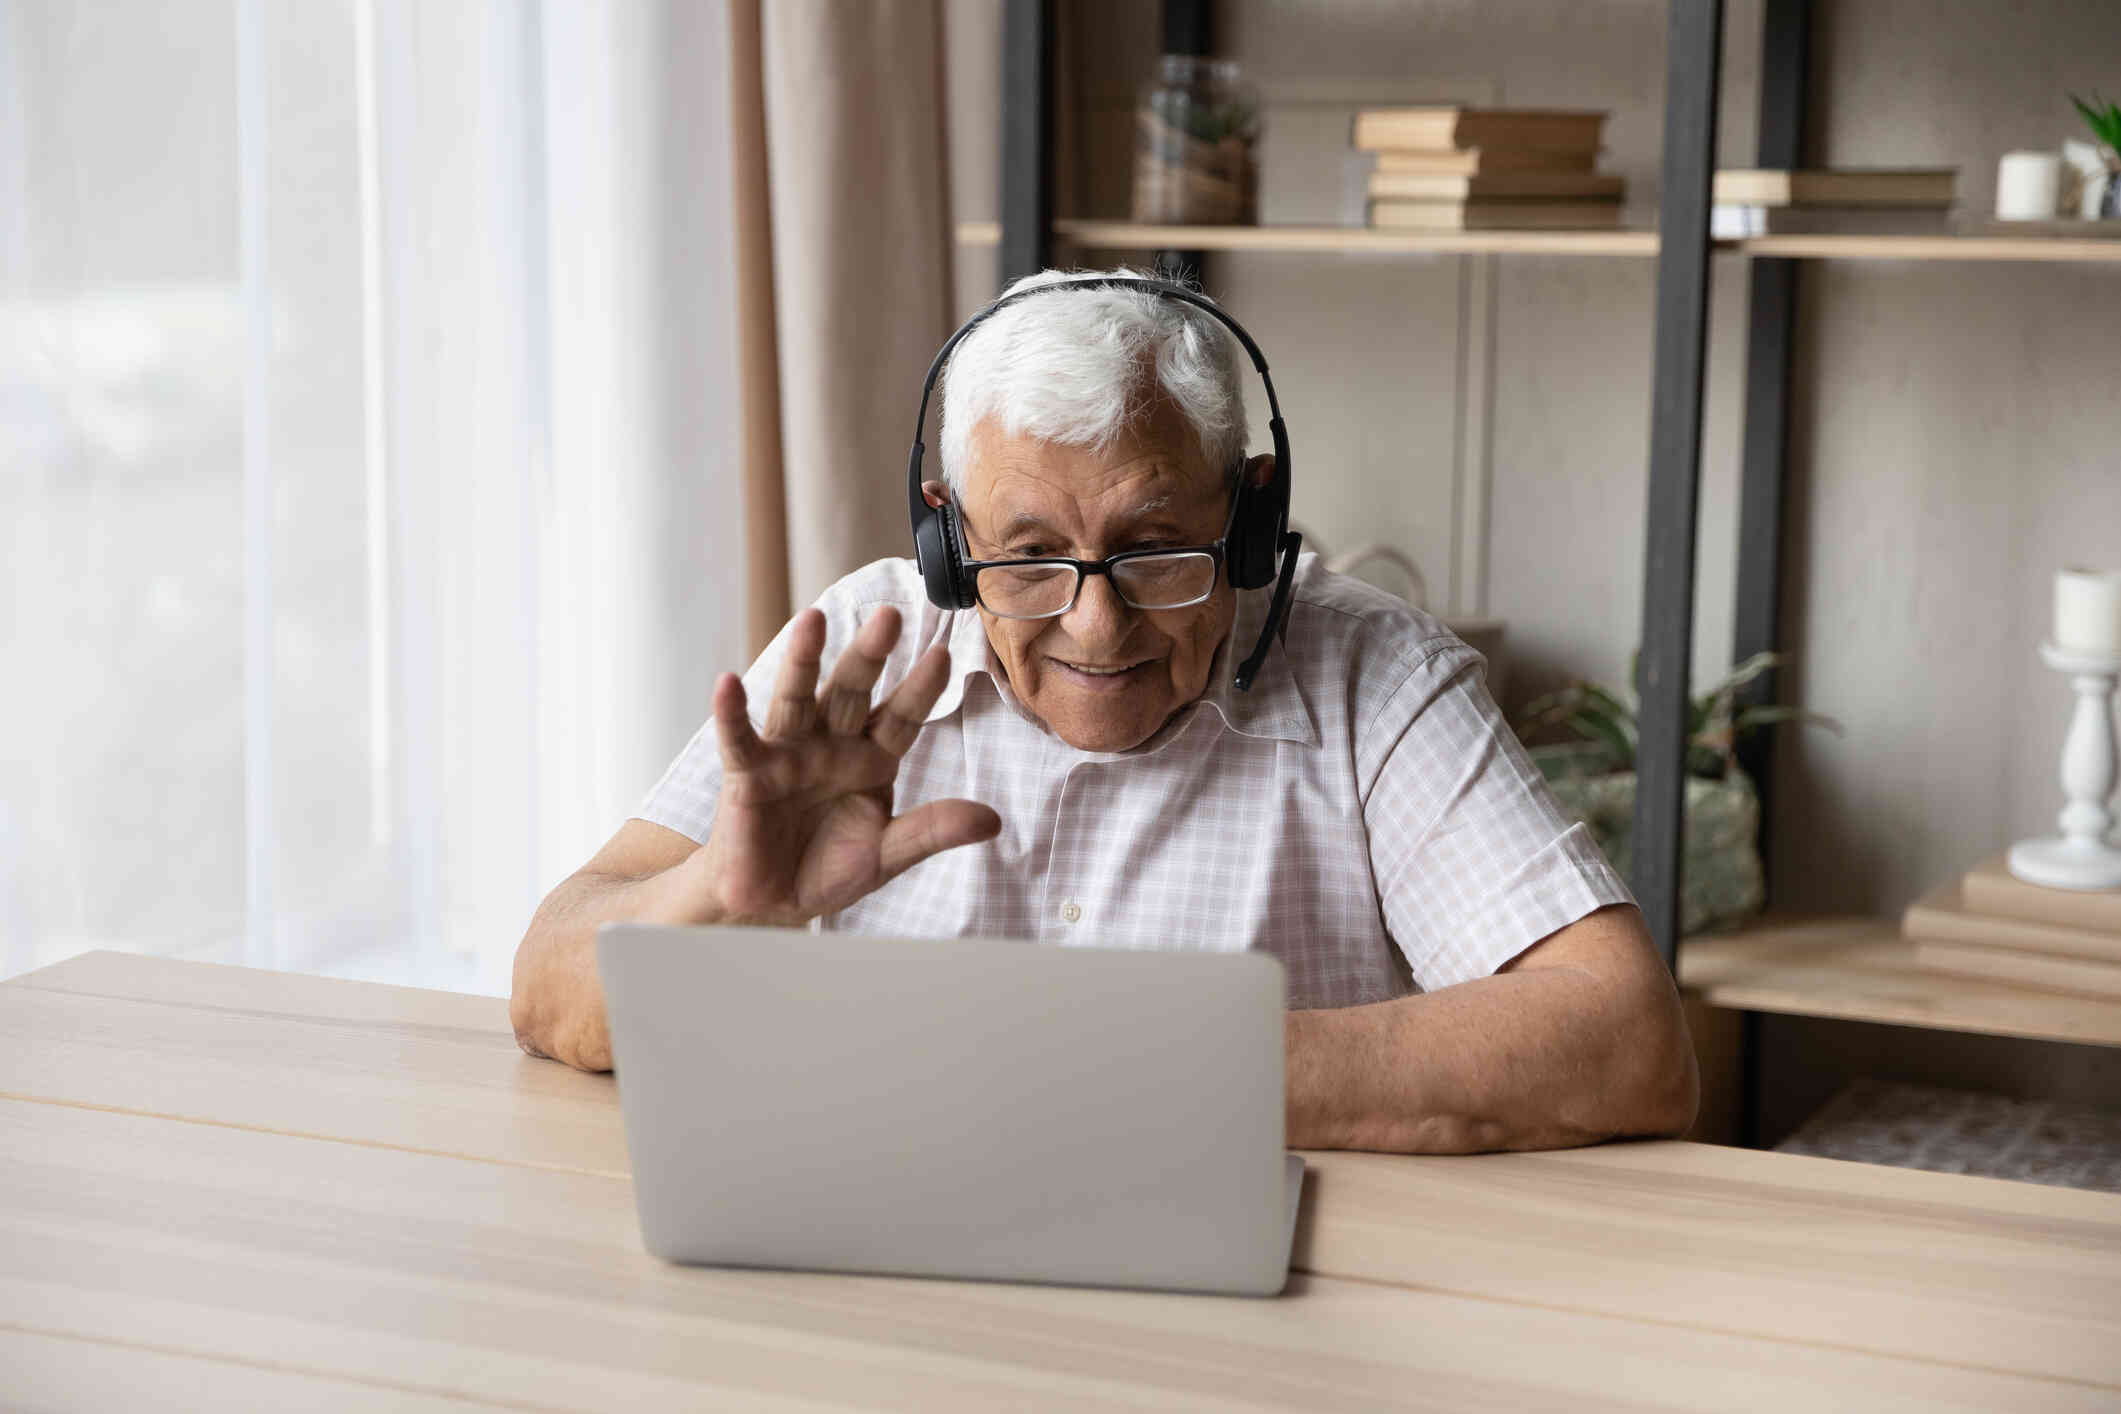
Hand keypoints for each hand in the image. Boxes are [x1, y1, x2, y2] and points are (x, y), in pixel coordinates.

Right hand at [663, 605, 1000, 927]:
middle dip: (869, 654)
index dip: (920, 689)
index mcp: (871, 758)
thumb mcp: (887, 852)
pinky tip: (727, 683)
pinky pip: (740, 739)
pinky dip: (731, 712)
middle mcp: (831, 744)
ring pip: (797, 698)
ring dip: (803, 659)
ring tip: (813, 620)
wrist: (772, 904)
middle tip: (889, 616)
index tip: (943, 656)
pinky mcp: (748, 773)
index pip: (901, 717)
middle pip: (852, 691)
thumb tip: (991, 821)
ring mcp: (788, 754)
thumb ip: (932, 830)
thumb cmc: (826, 869)